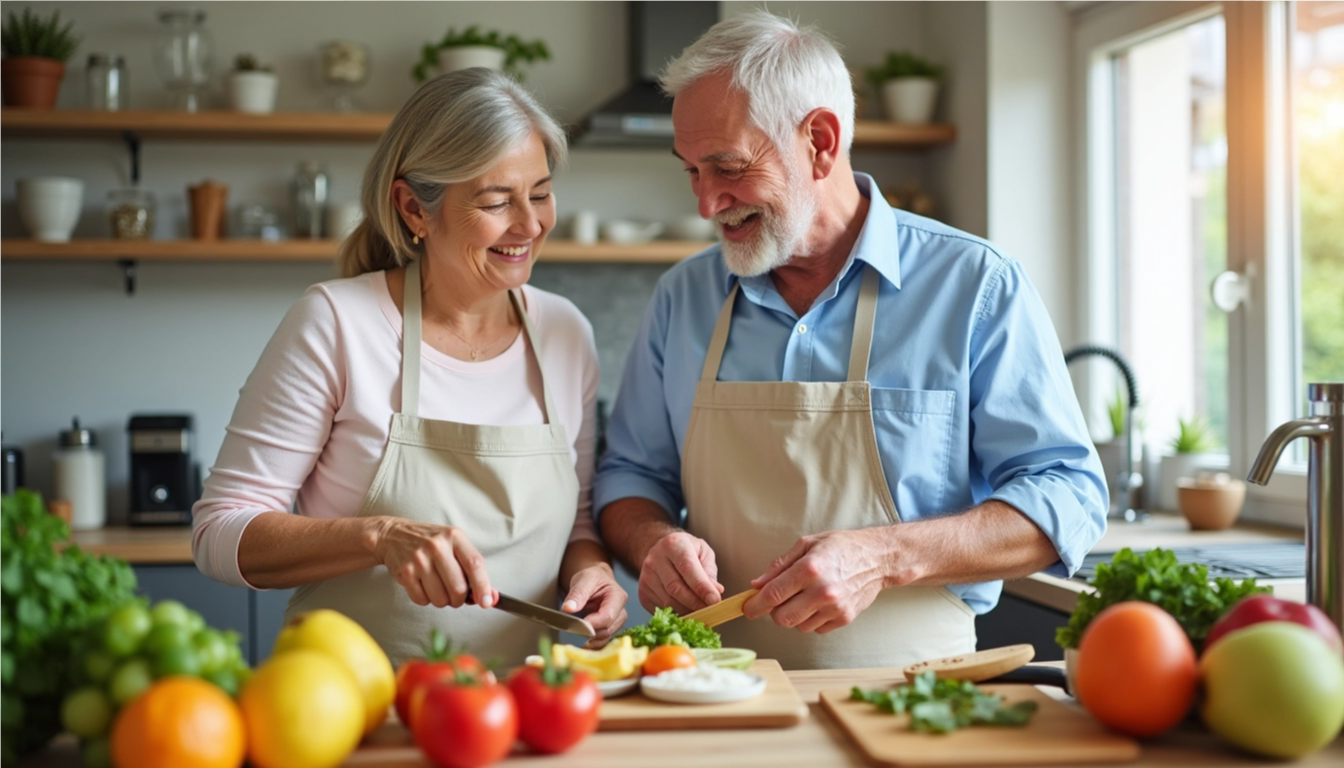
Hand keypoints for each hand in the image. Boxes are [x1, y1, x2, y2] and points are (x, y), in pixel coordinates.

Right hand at [371, 518, 496, 608]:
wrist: (393, 535)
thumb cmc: (430, 543)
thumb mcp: (454, 545)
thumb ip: (472, 568)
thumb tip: (489, 596)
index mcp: (454, 536)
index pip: (475, 564)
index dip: (483, 586)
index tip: (487, 602)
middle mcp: (437, 546)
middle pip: (458, 588)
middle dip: (459, 599)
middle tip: (455, 595)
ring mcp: (419, 559)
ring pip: (440, 598)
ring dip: (442, 601)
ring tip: (437, 586)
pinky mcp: (405, 572)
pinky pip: (422, 600)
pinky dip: (425, 599)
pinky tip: (422, 585)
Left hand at [561, 563, 627, 648]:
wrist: (596, 580)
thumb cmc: (592, 579)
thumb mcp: (583, 580)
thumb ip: (577, 594)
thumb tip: (568, 608)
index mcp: (618, 597)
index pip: (607, 616)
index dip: (592, 624)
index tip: (577, 625)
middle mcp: (621, 612)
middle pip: (607, 629)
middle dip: (590, 632)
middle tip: (572, 630)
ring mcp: (617, 622)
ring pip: (605, 637)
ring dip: (590, 640)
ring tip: (576, 637)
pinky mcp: (611, 629)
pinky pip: (603, 641)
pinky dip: (592, 644)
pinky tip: (582, 643)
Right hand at [638, 531, 723, 613]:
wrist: (661, 551)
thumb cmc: (686, 551)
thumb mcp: (703, 553)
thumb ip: (709, 572)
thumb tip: (716, 592)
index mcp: (673, 544)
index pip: (687, 568)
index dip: (702, 587)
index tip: (715, 601)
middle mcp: (655, 559)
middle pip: (675, 588)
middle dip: (695, 603)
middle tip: (711, 611)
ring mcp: (646, 576)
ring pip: (668, 602)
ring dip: (687, 611)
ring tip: (701, 612)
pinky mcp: (643, 592)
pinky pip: (660, 609)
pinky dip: (676, 614)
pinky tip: (686, 611)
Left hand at [743, 529, 892, 633]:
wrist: (877, 558)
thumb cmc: (841, 547)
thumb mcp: (807, 544)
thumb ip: (779, 566)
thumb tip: (757, 584)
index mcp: (809, 569)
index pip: (772, 595)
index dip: (754, 605)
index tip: (747, 607)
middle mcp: (822, 591)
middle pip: (782, 618)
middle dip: (773, 611)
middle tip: (777, 600)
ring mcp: (834, 607)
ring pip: (797, 626)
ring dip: (793, 615)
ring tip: (803, 596)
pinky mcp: (844, 618)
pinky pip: (814, 629)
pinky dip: (810, 619)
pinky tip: (818, 603)